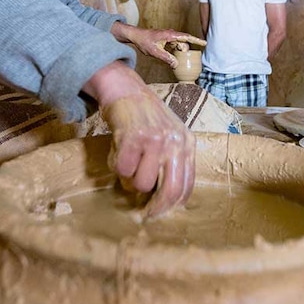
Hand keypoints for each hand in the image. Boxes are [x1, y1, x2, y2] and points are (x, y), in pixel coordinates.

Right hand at [93, 70, 195, 217]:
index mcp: (187, 143)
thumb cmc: (146, 117)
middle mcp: (174, 142)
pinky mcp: (133, 138)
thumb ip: (172, 161)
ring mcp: (154, 140)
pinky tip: (118, 150)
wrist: (126, 89)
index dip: (172, 206)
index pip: (186, 185)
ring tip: (127, 162)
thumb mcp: (170, 135)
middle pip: (169, 191)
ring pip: (141, 184)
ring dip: (129, 179)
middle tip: (144, 214)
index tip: (160, 214)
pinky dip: (116, 165)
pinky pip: (122, 170)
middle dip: (155, 208)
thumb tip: (166, 199)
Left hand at [112, 22, 205, 67]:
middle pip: (184, 43)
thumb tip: (176, 65)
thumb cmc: (144, 42)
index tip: (204, 43)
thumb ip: (166, 58)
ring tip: (178, 59)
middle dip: (185, 51)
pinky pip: (175, 46)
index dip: (196, 40)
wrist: (136, 36)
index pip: (187, 37)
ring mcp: (169, 37)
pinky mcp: (166, 40)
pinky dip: (176, 51)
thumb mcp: (155, 52)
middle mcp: (171, 34)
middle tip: (183, 59)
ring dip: (180, 52)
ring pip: (179, 45)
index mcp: (170, 35)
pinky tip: (174, 57)